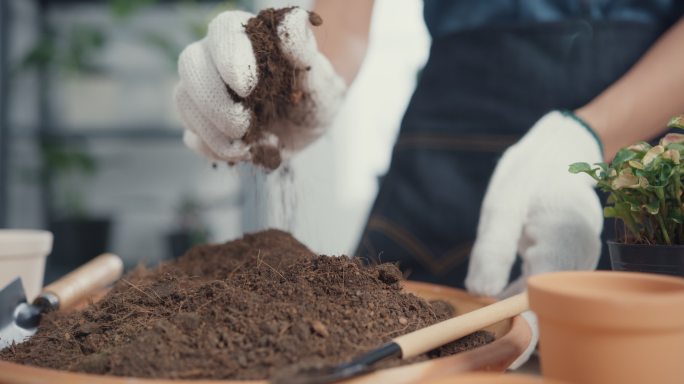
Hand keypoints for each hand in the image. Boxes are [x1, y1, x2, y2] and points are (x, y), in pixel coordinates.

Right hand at [174, 8, 345, 162]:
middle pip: (190, 65)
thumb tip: (292, 22)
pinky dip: (215, 148)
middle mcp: (216, 58)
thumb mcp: (318, 73)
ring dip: (212, 129)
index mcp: (245, 35)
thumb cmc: (316, 89)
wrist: (313, 120)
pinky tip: (243, 151)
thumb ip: (303, 49)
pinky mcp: (205, 123)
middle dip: (214, 100)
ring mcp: (206, 91)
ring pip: (184, 101)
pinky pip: (192, 135)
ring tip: (248, 144)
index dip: (228, 58)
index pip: (222, 31)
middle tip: (243, 123)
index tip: (247, 87)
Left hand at [466, 111, 603, 296]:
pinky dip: (522, 287)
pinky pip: (546, 283)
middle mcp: (581, 257)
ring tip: (488, 284)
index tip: (484, 315)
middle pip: (548, 300)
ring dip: (515, 297)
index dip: (513, 313)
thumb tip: (479, 293)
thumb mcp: (503, 204)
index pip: (543, 297)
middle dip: (511, 308)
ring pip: (547, 294)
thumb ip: (493, 249)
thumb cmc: (531, 173)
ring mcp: (580, 260)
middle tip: (478, 301)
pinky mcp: (571, 260)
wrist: (562, 151)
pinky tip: (502, 280)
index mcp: (566, 241)